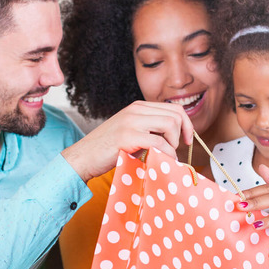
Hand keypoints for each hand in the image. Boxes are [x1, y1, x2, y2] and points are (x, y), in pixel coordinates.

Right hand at [62, 101, 193, 180]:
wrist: (82, 157)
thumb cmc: (107, 149)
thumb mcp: (131, 132)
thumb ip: (150, 130)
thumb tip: (175, 138)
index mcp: (138, 107)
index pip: (174, 108)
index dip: (186, 124)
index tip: (186, 140)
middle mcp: (136, 110)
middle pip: (176, 114)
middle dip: (183, 134)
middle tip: (177, 150)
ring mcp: (131, 121)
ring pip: (170, 125)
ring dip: (174, 143)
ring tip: (165, 155)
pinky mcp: (128, 136)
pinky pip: (159, 142)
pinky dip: (166, 154)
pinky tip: (162, 161)